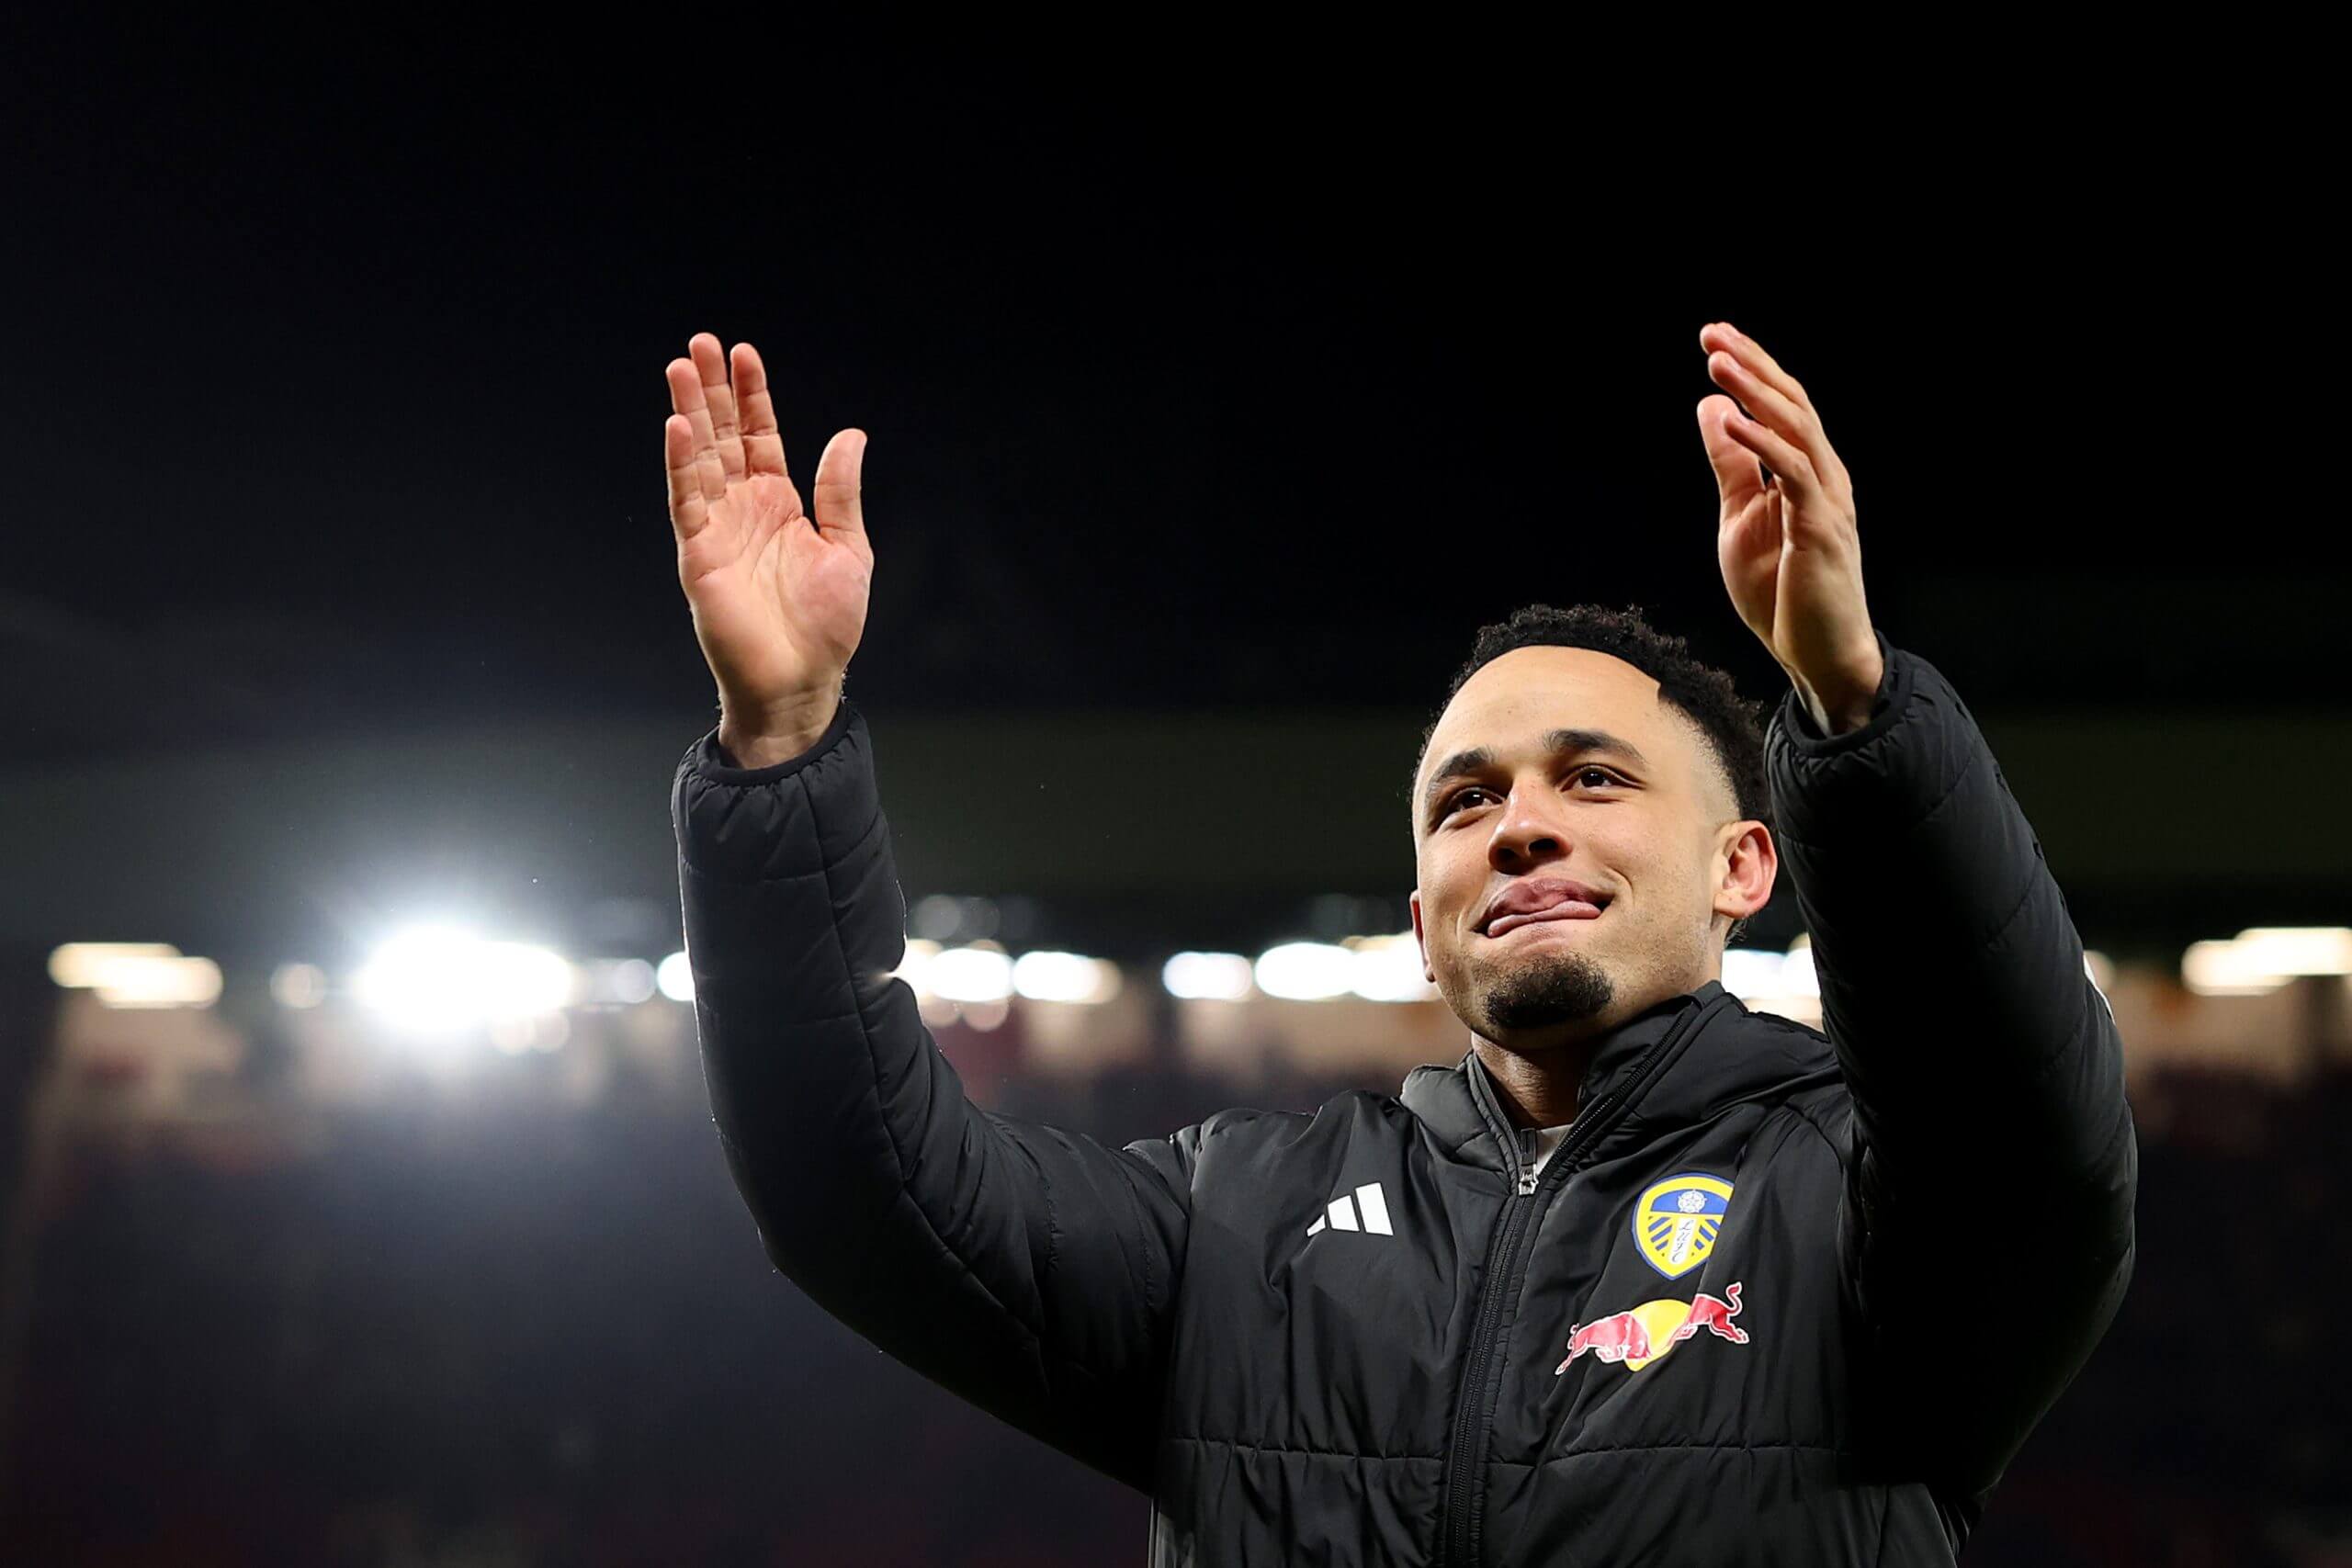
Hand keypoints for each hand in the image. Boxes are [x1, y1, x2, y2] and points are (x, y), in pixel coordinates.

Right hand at [664, 332, 871, 736]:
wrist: (803, 681)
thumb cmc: (827, 626)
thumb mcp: (849, 548)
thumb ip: (840, 492)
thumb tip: (851, 435)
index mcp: (779, 504)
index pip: (759, 436)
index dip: (751, 396)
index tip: (744, 354)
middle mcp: (743, 509)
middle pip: (722, 436)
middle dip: (711, 390)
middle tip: (700, 343)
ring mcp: (718, 529)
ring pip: (699, 458)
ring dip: (689, 413)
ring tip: (680, 367)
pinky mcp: (700, 555)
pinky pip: (686, 501)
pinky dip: (681, 464)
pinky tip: (679, 427)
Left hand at [1694, 323, 1882, 725]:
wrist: (1817, 654)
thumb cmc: (1783, 593)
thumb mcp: (1741, 518)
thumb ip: (1732, 465)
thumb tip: (1711, 408)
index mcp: (1807, 471)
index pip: (1782, 406)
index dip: (1751, 369)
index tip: (1714, 338)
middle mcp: (1824, 476)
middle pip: (1792, 403)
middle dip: (1752, 365)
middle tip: (1712, 333)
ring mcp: (1827, 500)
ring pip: (1795, 428)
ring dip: (1755, 392)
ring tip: (1716, 363)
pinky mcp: (1821, 528)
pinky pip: (1793, 474)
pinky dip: (1762, 443)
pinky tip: (1731, 421)